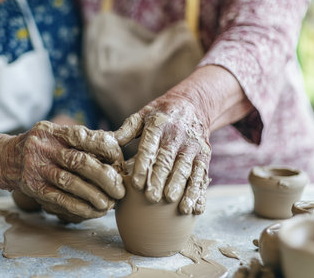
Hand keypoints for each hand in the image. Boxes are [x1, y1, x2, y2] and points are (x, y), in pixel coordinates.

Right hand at [0, 121, 124, 220]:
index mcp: (55, 131)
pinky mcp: (33, 187)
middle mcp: (45, 147)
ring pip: (71, 183)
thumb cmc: (45, 147)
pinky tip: (93, 212)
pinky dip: (80, 207)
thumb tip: (119, 144)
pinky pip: (59, 199)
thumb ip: (85, 139)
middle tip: (120, 191)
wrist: (7, 158)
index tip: (120, 163)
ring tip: (109, 205)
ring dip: (94, 196)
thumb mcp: (59, 135)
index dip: (109, 150)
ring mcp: (37, 167)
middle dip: (106, 178)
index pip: (88, 138)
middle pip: (80, 162)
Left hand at [114, 95, 210, 214]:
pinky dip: (200, 193)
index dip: (143, 165)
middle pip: (168, 161)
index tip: (136, 184)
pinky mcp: (204, 155)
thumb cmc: (161, 114)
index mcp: (159, 125)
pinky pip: (202, 175)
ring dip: (184, 189)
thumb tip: (108, 142)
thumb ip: (127, 130)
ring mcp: (193, 146)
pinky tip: (197, 209)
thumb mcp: (144, 115)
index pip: (150, 146)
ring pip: (188, 170)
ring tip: (180, 208)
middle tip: (153, 199)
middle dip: (161, 180)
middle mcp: (177, 136)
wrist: (194, 103)